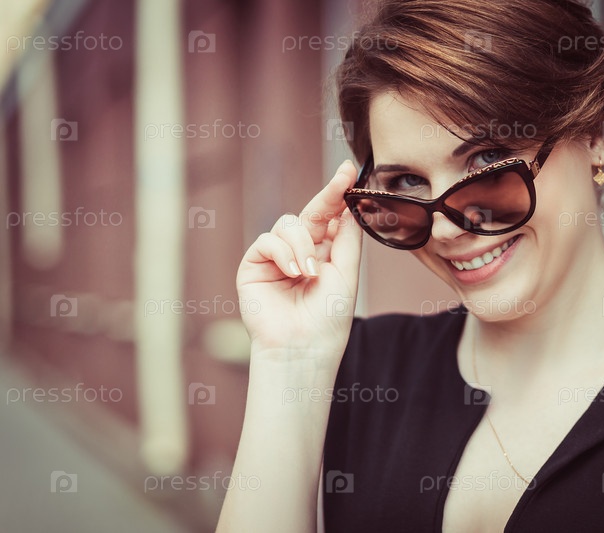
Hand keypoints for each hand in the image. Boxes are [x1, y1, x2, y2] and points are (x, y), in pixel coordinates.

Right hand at [236, 160, 362, 361]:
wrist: (303, 347)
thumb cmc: (328, 318)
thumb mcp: (346, 273)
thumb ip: (347, 238)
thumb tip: (350, 205)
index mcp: (323, 254)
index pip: (330, 219)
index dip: (338, 195)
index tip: (349, 172)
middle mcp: (298, 252)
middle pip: (310, 214)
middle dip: (326, 197)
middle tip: (341, 181)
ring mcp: (275, 258)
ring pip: (288, 224)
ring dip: (302, 245)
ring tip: (309, 272)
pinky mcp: (253, 265)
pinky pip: (267, 241)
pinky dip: (282, 252)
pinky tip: (292, 272)